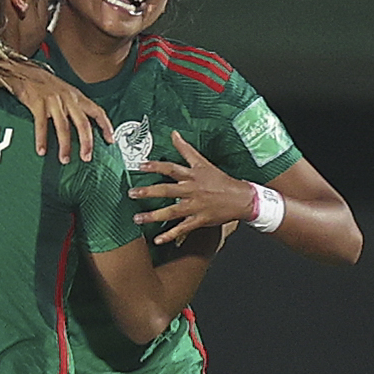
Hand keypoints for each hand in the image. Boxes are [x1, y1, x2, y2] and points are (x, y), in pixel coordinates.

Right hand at [2, 60, 112, 162]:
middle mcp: (68, 99)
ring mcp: (53, 101)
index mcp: (77, 97)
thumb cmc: (45, 85)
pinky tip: (41, 151)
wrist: (25, 71)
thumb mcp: (66, 92)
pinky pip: (41, 125)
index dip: (105, 126)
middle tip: (86, 157)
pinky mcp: (38, 103)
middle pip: (82, 123)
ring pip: (63, 127)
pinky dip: (41, 140)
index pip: (97, 111)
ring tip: (64, 160)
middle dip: (86, 143)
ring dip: (65, 146)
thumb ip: (75, 107)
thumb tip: (83, 127)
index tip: (110, 140)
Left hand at [128, 131, 253, 246]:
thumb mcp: (203, 162)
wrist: (241, 198)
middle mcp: (192, 190)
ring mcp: (195, 206)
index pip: (171, 168)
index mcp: (193, 175)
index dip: (156, 166)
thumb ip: (186, 149)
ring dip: (154, 215)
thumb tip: (174, 133)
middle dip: (148, 192)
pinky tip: (157, 240)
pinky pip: (182, 229)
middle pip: (168, 190)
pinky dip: (170, 235)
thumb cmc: (220, 180)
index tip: (140, 166)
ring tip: (137, 218)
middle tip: (132, 193)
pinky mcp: (199, 220)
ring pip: (172, 211)